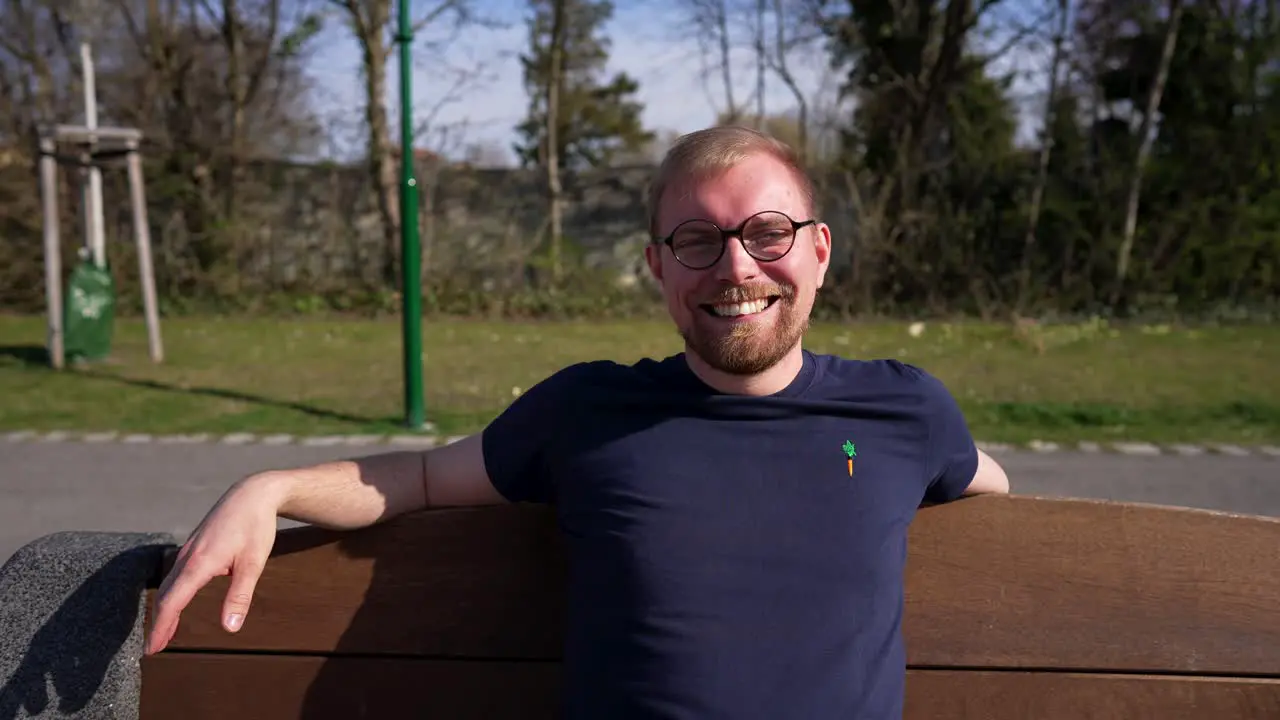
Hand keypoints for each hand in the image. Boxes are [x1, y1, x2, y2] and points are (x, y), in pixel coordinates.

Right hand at [145, 474, 284, 654]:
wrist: (253, 493)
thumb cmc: (256, 527)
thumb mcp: (253, 564)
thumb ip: (240, 596)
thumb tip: (230, 628)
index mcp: (199, 564)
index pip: (172, 602)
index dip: (161, 627)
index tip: (152, 648)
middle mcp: (187, 557)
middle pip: (165, 596)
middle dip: (158, 623)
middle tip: (153, 648)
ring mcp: (188, 550)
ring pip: (169, 584)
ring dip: (165, 609)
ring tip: (164, 633)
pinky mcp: (194, 546)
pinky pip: (176, 574)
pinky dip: (172, 593)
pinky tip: (177, 602)